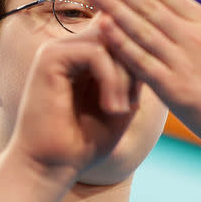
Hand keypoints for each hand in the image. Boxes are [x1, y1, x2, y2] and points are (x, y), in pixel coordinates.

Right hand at [8, 16, 138, 175]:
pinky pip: (95, 53)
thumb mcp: (121, 105)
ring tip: (121, 110)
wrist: (50, 167)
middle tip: (133, 104)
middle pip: (117, 34)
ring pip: (109, 41)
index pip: (119, 36)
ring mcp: (57, 49)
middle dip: (134, 67)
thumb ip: (133, 76)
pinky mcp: (49, 58)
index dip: (138, 60)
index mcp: (82, 58)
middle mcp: (69, 48)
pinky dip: (112, 80)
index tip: (137, 99)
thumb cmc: (85, 142)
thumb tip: (150, 50)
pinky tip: (112, 109)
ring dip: (124, 77)